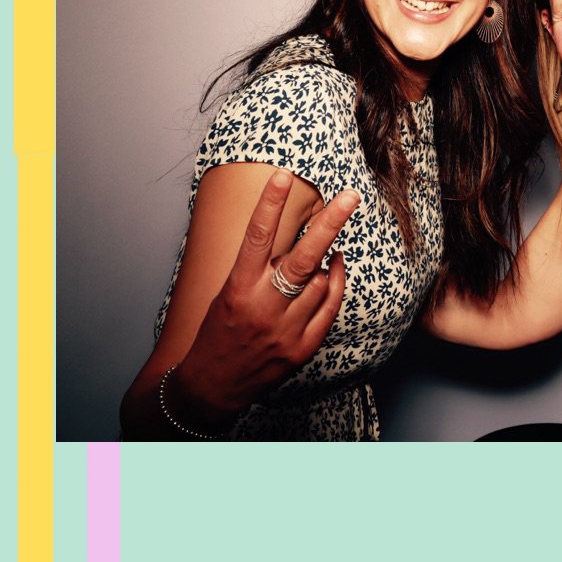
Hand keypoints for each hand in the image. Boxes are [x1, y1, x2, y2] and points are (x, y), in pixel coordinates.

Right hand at [166, 173, 359, 428]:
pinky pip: (329, 307)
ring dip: (325, 260)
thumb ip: (255, 269)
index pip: (256, 237)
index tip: (282, 174)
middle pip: (303, 258)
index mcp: (237, 289)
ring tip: (322, 248)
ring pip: (320, 281)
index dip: (270, 204)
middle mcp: (263, 308)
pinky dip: (335, 283)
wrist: (211, 387)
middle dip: (329, 224)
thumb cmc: (216, 334)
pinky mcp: (302, 349)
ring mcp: (286, 330)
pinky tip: (335, 268)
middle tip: (350, 197)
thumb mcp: (225, 294)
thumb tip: (294, 239)